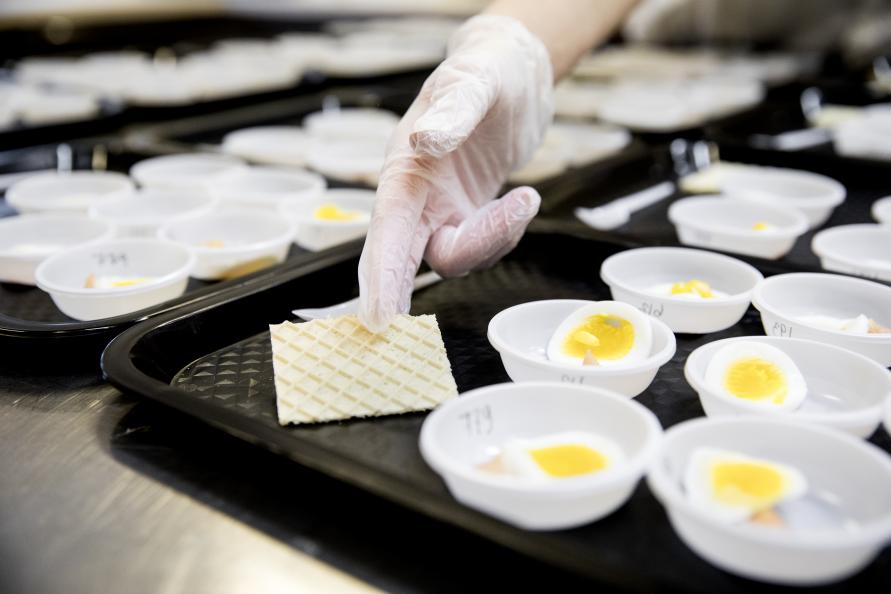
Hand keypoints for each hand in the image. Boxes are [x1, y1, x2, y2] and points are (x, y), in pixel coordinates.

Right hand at [358, 15, 553, 332]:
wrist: (515, 74)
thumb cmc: (486, 70)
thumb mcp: (472, 81)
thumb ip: (450, 113)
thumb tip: (426, 140)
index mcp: (405, 171)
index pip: (386, 232)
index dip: (380, 277)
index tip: (377, 318)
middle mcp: (418, 198)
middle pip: (404, 259)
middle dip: (404, 292)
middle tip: (402, 332)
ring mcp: (443, 210)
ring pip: (456, 257)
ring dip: (492, 240)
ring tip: (523, 199)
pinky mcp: (468, 215)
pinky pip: (482, 247)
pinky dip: (505, 233)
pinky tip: (522, 200)